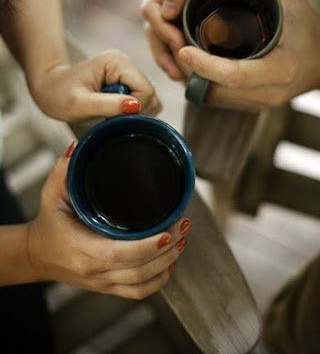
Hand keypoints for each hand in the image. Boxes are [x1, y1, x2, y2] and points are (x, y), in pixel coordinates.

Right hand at [27, 152, 191, 298]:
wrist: (36, 255)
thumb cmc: (48, 224)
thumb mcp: (50, 194)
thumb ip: (62, 171)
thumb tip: (76, 149)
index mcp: (82, 248)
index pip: (120, 253)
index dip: (148, 246)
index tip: (168, 231)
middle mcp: (94, 269)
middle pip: (139, 269)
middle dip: (167, 249)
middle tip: (183, 225)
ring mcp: (102, 281)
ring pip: (142, 282)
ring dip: (167, 263)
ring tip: (181, 240)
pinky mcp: (107, 286)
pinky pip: (137, 292)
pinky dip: (158, 281)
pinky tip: (169, 263)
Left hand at [31, 50, 161, 121]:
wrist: (50, 89)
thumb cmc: (58, 95)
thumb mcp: (78, 104)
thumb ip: (107, 105)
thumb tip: (134, 106)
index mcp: (117, 62)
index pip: (146, 90)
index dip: (136, 109)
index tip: (114, 117)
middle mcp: (127, 64)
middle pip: (151, 95)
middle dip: (136, 112)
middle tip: (110, 117)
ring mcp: (129, 72)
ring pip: (150, 100)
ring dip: (134, 113)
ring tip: (109, 113)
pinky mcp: (128, 82)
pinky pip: (143, 102)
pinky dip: (132, 112)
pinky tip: (113, 112)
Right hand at [141, 0, 277, 80]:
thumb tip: (165, 13)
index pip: (150, 8)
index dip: (161, 29)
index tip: (179, 44)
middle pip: (153, 28)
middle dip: (163, 51)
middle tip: (178, 71)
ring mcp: (176, 7)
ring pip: (162, 38)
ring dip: (168, 59)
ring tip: (180, 77)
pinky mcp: (188, 18)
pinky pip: (176, 40)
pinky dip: (179, 57)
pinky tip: (186, 72)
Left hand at [178, 0, 319, 110]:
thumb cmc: (308, 32)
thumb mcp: (292, 1)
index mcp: (280, 69)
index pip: (235, 75)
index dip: (205, 65)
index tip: (183, 48)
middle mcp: (268, 93)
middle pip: (218, 89)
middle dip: (192, 71)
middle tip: (174, 47)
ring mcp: (259, 103)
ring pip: (215, 98)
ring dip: (195, 79)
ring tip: (181, 53)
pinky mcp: (252, 106)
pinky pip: (220, 100)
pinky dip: (205, 84)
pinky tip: (196, 65)